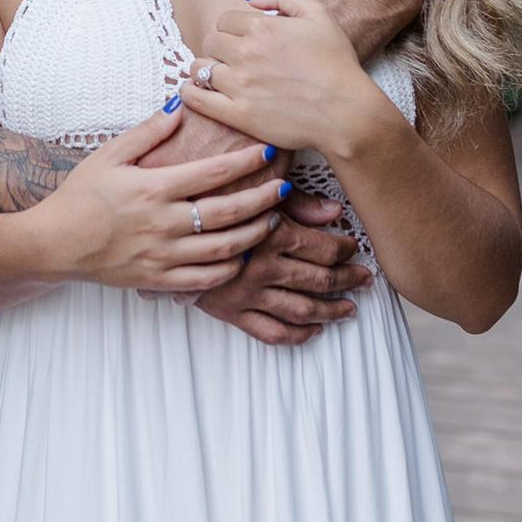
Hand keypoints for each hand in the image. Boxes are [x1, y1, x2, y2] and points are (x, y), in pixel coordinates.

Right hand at [45, 105, 292, 293]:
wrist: (54, 243)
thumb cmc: (81, 195)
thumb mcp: (110, 154)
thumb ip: (148, 131)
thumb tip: (180, 104)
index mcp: (152, 188)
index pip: (211, 172)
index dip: (245, 161)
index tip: (268, 151)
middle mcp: (161, 223)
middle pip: (227, 212)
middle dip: (262, 199)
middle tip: (284, 188)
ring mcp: (162, 255)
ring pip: (223, 248)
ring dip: (254, 234)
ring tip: (272, 220)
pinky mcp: (158, 279)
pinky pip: (205, 279)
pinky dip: (230, 268)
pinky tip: (243, 255)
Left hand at [183, 0, 374, 153]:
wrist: (346, 112)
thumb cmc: (337, 64)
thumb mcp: (320, 15)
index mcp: (262, 28)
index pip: (226, 20)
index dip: (234, 28)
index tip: (243, 39)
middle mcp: (245, 53)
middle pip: (210, 42)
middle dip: (219, 47)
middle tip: (232, 58)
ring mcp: (239, 85)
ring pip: (199, 68)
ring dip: (205, 69)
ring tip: (216, 75)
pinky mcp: (237, 114)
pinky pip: (197, 99)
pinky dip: (190, 93)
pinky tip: (195, 91)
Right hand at [196, 195, 372, 345]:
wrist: (157, 223)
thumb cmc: (206, 197)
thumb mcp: (249, 186)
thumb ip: (295, 200)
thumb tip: (333, 211)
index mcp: (271, 234)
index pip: (324, 248)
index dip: (345, 248)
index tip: (354, 246)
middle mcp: (263, 267)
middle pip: (320, 280)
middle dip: (348, 280)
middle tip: (365, 279)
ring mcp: (247, 293)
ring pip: (302, 309)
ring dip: (331, 310)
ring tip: (350, 309)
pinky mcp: (230, 311)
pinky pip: (271, 332)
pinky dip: (297, 335)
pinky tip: (314, 330)